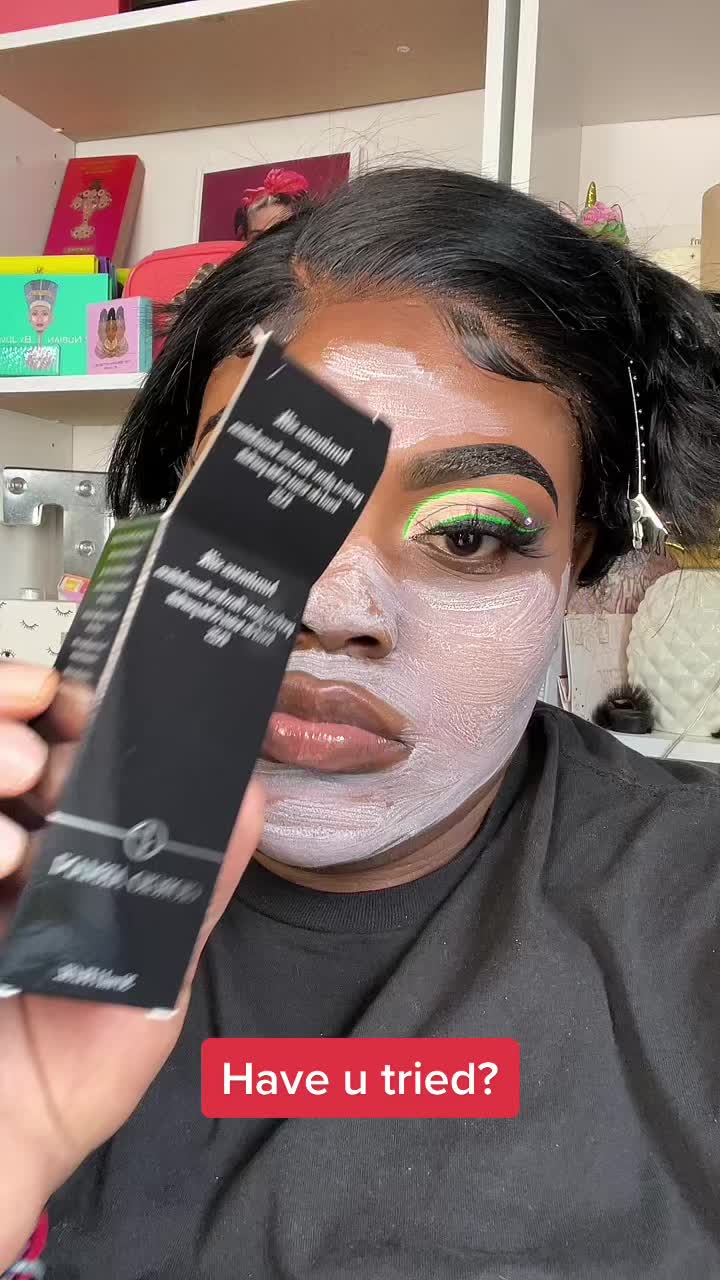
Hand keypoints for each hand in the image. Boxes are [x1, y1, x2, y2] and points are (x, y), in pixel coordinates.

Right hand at [0, 664, 263, 1265]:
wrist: (10, 1149)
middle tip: (47, 707)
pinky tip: (2, 855)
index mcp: (43, 839)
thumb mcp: (159, 971)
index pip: (38, 734)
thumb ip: (197, 881)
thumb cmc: (83, 1058)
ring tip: (17, 767)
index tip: (87, 685)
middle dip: (11, 698)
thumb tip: (251, 794)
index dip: (58, 696)